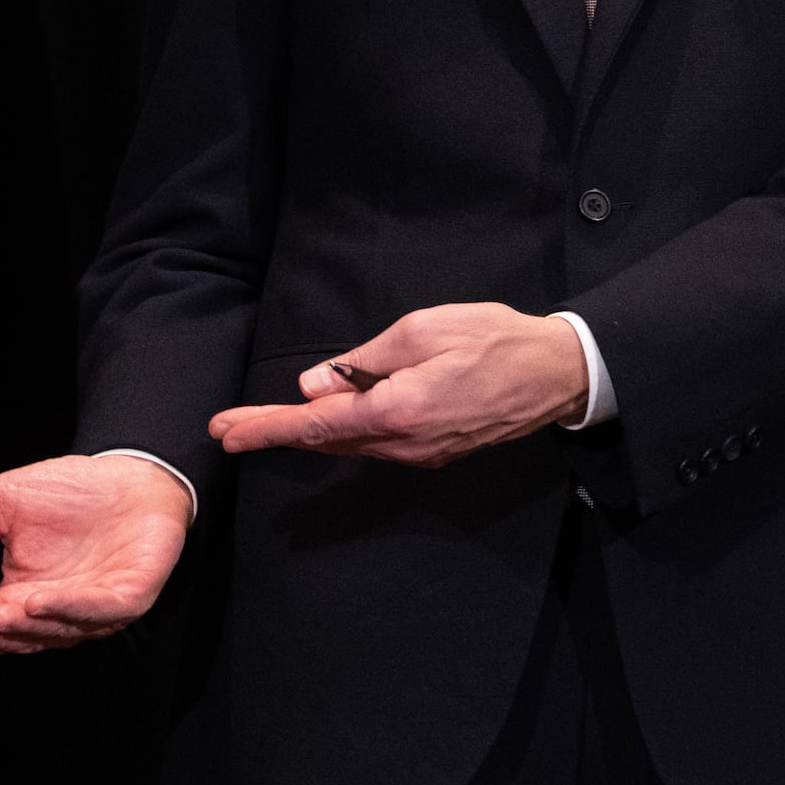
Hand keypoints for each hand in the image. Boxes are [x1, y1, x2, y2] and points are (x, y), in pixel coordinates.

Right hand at [0, 454, 191, 662]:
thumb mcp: (1, 503)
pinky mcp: (128, 597)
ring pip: (61, 630)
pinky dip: (74, 609)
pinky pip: (101, 612)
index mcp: (23, 594)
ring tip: (7, 612)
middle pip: (25, 637)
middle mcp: (57, 608)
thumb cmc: (70, 489)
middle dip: (4, 635)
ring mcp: (94, 608)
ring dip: (34, 624)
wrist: (130, 471)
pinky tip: (46, 599)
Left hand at [201, 304, 590, 467]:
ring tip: (264, 422)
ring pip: (350, 444)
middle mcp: (404, 444)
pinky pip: (376, 443)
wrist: (556, 374)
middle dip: (275, 432)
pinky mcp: (434, 451)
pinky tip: (326, 418)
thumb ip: (363, 361)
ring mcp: (420, 454)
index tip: (227, 432)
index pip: (316, 426)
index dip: (266, 427)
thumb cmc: (493, 340)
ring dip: (307, 433)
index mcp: (397, 412)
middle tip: (229, 428)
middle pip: (326, 441)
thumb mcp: (422, 331)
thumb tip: (314, 386)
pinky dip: (342, 432)